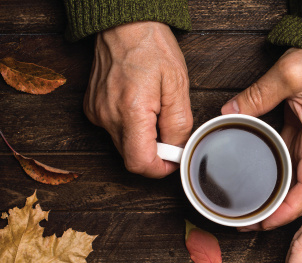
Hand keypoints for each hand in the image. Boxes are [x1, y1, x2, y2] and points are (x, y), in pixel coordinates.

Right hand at [84, 21, 192, 177]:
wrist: (124, 25)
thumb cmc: (152, 48)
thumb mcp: (178, 85)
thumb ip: (179, 124)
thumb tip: (177, 150)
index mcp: (131, 111)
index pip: (140, 163)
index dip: (160, 169)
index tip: (173, 160)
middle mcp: (108, 116)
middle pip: (132, 157)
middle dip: (155, 153)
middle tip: (169, 131)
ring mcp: (97, 113)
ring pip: (124, 145)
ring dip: (143, 139)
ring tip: (154, 111)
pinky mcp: (92, 109)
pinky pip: (115, 131)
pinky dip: (131, 127)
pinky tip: (139, 105)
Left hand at [221, 48, 301, 229]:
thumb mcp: (288, 73)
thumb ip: (258, 95)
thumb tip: (229, 113)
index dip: (291, 209)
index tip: (269, 221)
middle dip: (281, 215)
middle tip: (251, 223)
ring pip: (299, 185)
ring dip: (279, 203)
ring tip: (253, 212)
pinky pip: (294, 170)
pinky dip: (280, 186)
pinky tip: (263, 190)